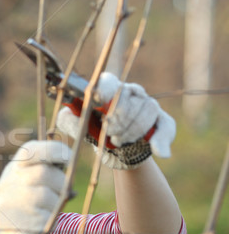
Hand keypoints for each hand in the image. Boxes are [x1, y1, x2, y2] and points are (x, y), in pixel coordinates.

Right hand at [0, 140, 70, 233]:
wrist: (6, 230)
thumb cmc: (27, 201)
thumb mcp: (31, 180)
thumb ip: (48, 170)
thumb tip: (71, 172)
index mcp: (14, 168)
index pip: (31, 151)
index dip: (53, 150)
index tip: (69, 156)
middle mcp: (8, 182)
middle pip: (44, 173)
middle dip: (60, 182)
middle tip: (63, 192)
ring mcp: (10, 204)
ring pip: (46, 197)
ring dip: (56, 204)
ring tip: (49, 209)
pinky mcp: (16, 224)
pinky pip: (45, 219)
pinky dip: (50, 221)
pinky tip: (42, 222)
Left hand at [56, 72, 175, 168]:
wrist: (114, 150)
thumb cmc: (94, 132)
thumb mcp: (78, 128)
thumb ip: (69, 121)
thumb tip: (67, 114)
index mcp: (108, 87)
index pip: (109, 82)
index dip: (105, 90)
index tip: (100, 100)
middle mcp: (128, 91)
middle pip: (127, 98)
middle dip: (117, 119)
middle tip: (108, 131)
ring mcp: (146, 103)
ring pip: (146, 110)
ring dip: (131, 130)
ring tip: (118, 140)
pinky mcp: (160, 119)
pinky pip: (165, 126)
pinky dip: (162, 140)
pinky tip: (159, 152)